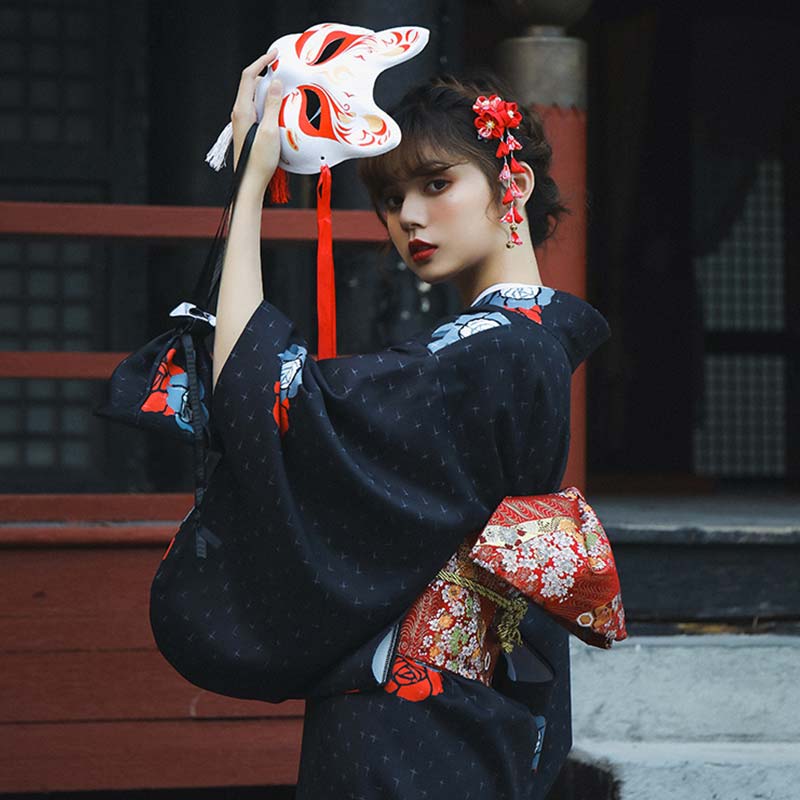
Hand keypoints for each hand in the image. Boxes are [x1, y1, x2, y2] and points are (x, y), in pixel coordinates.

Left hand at [230, 48, 282, 188]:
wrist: (250, 183)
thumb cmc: (260, 160)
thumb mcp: (270, 130)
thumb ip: (272, 105)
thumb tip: (275, 81)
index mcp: (242, 110)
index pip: (249, 76)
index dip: (261, 62)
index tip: (275, 54)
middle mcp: (239, 113)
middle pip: (251, 84)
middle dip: (266, 74)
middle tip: (283, 72)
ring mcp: (242, 121)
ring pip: (255, 97)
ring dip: (268, 90)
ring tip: (284, 91)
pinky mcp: (247, 129)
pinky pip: (257, 109)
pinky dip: (268, 103)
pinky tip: (280, 110)